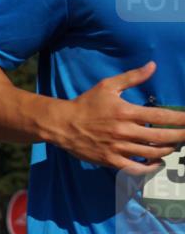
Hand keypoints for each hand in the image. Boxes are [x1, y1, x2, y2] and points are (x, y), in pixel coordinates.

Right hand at [50, 62, 184, 174]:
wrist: (61, 124)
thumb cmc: (85, 104)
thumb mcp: (107, 86)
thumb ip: (132, 77)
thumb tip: (153, 66)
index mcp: (126, 112)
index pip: (161, 116)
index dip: (181, 119)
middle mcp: (124, 132)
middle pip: (161, 137)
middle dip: (180, 136)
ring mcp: (117, 148)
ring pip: (151, 153)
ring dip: (167, 150)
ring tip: (173, 146)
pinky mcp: (110, 160)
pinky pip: (135, 168)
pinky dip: (149, 168)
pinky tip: (157, 163)